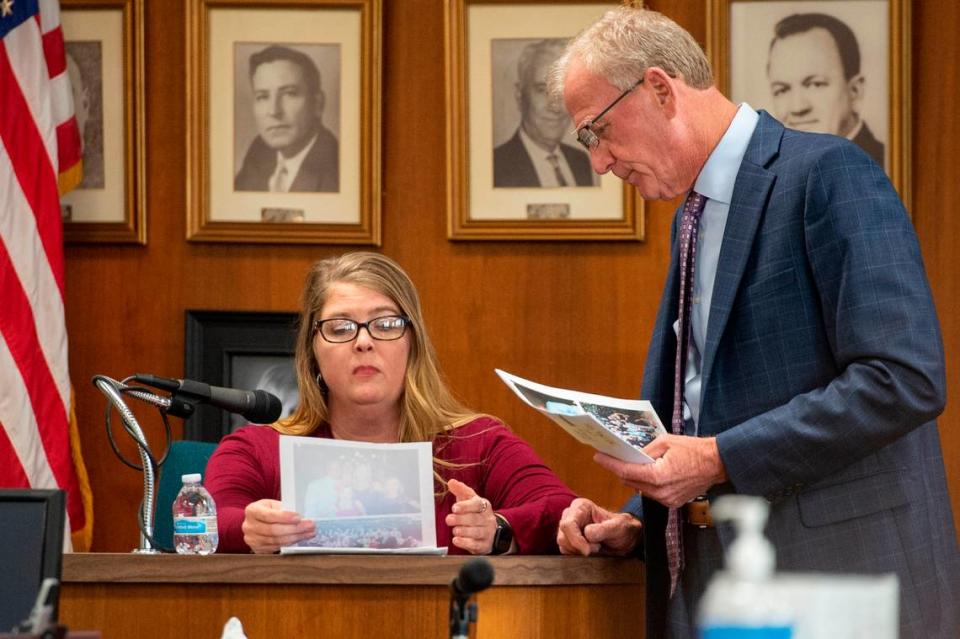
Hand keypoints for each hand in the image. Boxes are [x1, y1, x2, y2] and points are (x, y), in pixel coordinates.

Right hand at [241, 499, 315, 553]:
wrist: (254, 522)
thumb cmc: (267, 511)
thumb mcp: (272, 505)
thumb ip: (283, 509)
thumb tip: (301, 516)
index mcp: (252, 511)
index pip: (269, 515)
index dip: (284, 517)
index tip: (299, 517)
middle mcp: (249, 526)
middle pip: (273, 530)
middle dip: (295, 529)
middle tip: (310, 526)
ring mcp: (252, 540)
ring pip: (276, 541)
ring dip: (295, 537)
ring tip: (309, 533)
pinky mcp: (257, 549)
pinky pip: (276, 548)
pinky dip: (290, 544)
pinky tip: (300, 538)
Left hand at [445, 478, 496, 554]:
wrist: (491, 531)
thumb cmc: (476, 513)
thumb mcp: (470, 500)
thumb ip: (461, 491)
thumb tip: (451, 482)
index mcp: (484, 506)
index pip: (477, 504)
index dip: (465, 506)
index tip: (454, 508)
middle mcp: (487, 519)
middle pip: (475, 519)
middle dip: (461, 519)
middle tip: (449, 519)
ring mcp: (487, 533)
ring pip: (476, 532)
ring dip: (464, 531)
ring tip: (455, 530)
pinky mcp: (484, 545)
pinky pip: (476, 545)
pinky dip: (466, 543)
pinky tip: (457, 540)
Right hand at [557, 497, 641, 555]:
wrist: (625, 539)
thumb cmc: (622, 529)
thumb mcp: (618, 527)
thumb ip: (604, 529)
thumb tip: (587, 533)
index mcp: (581, 506)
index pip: (568, 524)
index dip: (576, 539)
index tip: (588, 550)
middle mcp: (571, 515)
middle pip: (563, 535)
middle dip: (579, 546)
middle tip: (597, 548)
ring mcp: (569, 528)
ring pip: (563, 544)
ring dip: (578, 551)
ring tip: (596, 548)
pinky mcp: (569, 540)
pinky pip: (565, 550)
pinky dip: (576, 554)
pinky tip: (590, 551)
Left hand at [595, 434, 727, 507]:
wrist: (717, 463)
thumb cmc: (694, 450)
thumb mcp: (666, 441)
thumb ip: (645, 450)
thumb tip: (630, 454)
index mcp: (658, 476)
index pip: (626, 471)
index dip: (610, 464)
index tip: (599, 457)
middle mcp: (661, 492)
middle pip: (630, 482)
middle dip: (619, 469)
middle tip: (610, 457)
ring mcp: (667, 499)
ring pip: (640, 489)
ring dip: (633, 477)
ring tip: (628, 463)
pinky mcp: (672, 502)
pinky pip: (652, 493)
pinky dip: (646, 483)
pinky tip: (646, 472)